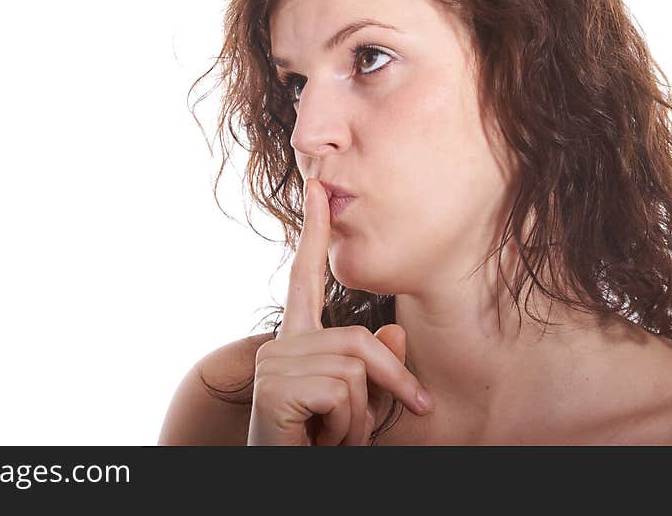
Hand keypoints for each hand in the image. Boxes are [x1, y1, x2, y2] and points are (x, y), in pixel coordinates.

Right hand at [247, 178, 433, 445]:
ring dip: (360, 418)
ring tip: (332, 437)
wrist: (286, 484)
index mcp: (297, 341)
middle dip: (391, 384)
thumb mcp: (358, 409)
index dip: (314, 233)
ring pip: (355, 369)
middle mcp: (282, 344)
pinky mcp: (276, 386)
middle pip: (359, 339)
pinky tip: (320, 441)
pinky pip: (342, 392)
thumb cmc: (319, 446)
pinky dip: (348, 427)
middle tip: (388, 423)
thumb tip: (395, 337)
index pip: (305, 277)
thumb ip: (376, 371)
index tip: (317, 188)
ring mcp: (275, 363)